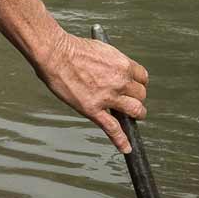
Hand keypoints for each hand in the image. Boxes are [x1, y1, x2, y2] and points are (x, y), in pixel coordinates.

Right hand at [35, 28, 148, 152]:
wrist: (55, 55)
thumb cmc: (74, 49)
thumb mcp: (102, 50)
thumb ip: (114, 63)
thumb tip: (117, 70)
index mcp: (123, 65)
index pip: (143, 78)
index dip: (138, 83)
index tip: (134, 86)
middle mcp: (120, 82)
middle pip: (141, 95)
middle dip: (136, 98)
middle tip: (129, 100)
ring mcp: (107, 98)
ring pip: (134, 111)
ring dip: (135, 115)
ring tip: (132, 117)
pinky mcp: (93, 110)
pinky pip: (112, 128)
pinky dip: (120, 140)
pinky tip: (125, 147)